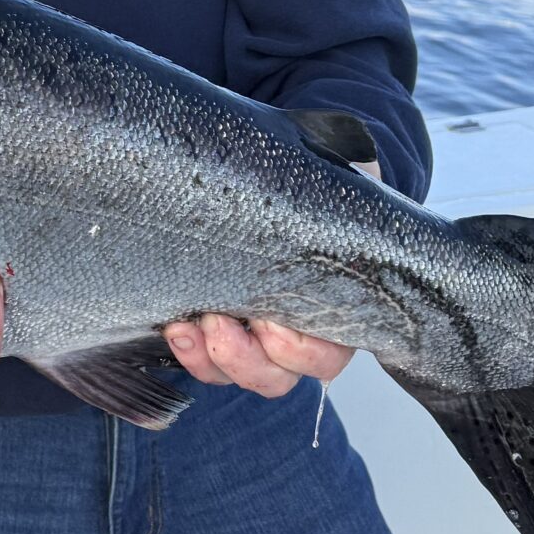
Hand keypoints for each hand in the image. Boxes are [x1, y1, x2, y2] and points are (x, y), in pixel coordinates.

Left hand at [162, 158, 376, 398]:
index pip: (326, 355)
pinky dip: (188, 352)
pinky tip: (174, 325)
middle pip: (278, 377)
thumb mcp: (335, 180)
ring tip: (188, 324)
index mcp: (337, 310)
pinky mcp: (219, 334)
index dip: (296, 348)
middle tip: (217, 320)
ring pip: (240, 376)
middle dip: (243, 357)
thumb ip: (350, 175)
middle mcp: (300, 338)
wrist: (280, 186)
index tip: (267, 319)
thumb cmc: (312, 189)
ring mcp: (257, 342)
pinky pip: (205, 364)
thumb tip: (359, 156)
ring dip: (211, 358)